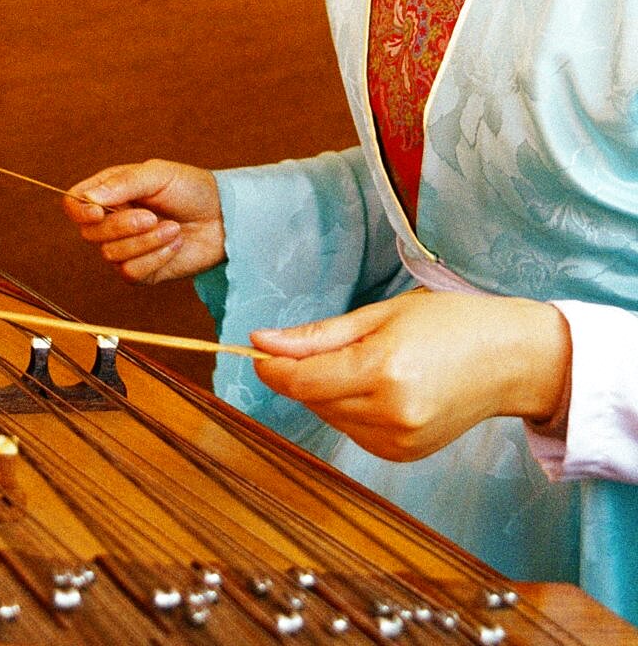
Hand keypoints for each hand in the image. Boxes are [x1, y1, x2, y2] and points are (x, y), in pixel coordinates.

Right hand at [63, 160, 223, 283]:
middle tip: (153, 216)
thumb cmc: (192, 189)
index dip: (80, 210)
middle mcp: (112, 221)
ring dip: (146, 242)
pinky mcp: (142, 271)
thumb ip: (123, 183)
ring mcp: (125, 248)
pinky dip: (155, 258)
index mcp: (110, 193)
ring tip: (172, 228)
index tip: (98, 211)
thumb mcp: (158, 174)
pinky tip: (174, 244)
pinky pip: (131, 273)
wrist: (225, 217)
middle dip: (122, 227)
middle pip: (90, 233)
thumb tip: (90, 198)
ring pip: (111, 255)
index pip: (74, 203)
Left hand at [251, 289, 570, 460]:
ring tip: (368, 362)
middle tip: (327, 345)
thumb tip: (261, 341)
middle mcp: (390, 413)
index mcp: (383, 371)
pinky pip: (352, 432)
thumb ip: (317, 335)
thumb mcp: (379, 314)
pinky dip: (350, 410)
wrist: (512, 360)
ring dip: (327, 392)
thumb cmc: (450, 324)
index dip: (272, 368)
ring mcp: (399, 441)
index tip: (259, 350)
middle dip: (301, 374)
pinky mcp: (404, 455)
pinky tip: (379, 388)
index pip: (301, 381)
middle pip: (311, 400)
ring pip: (329, 417)